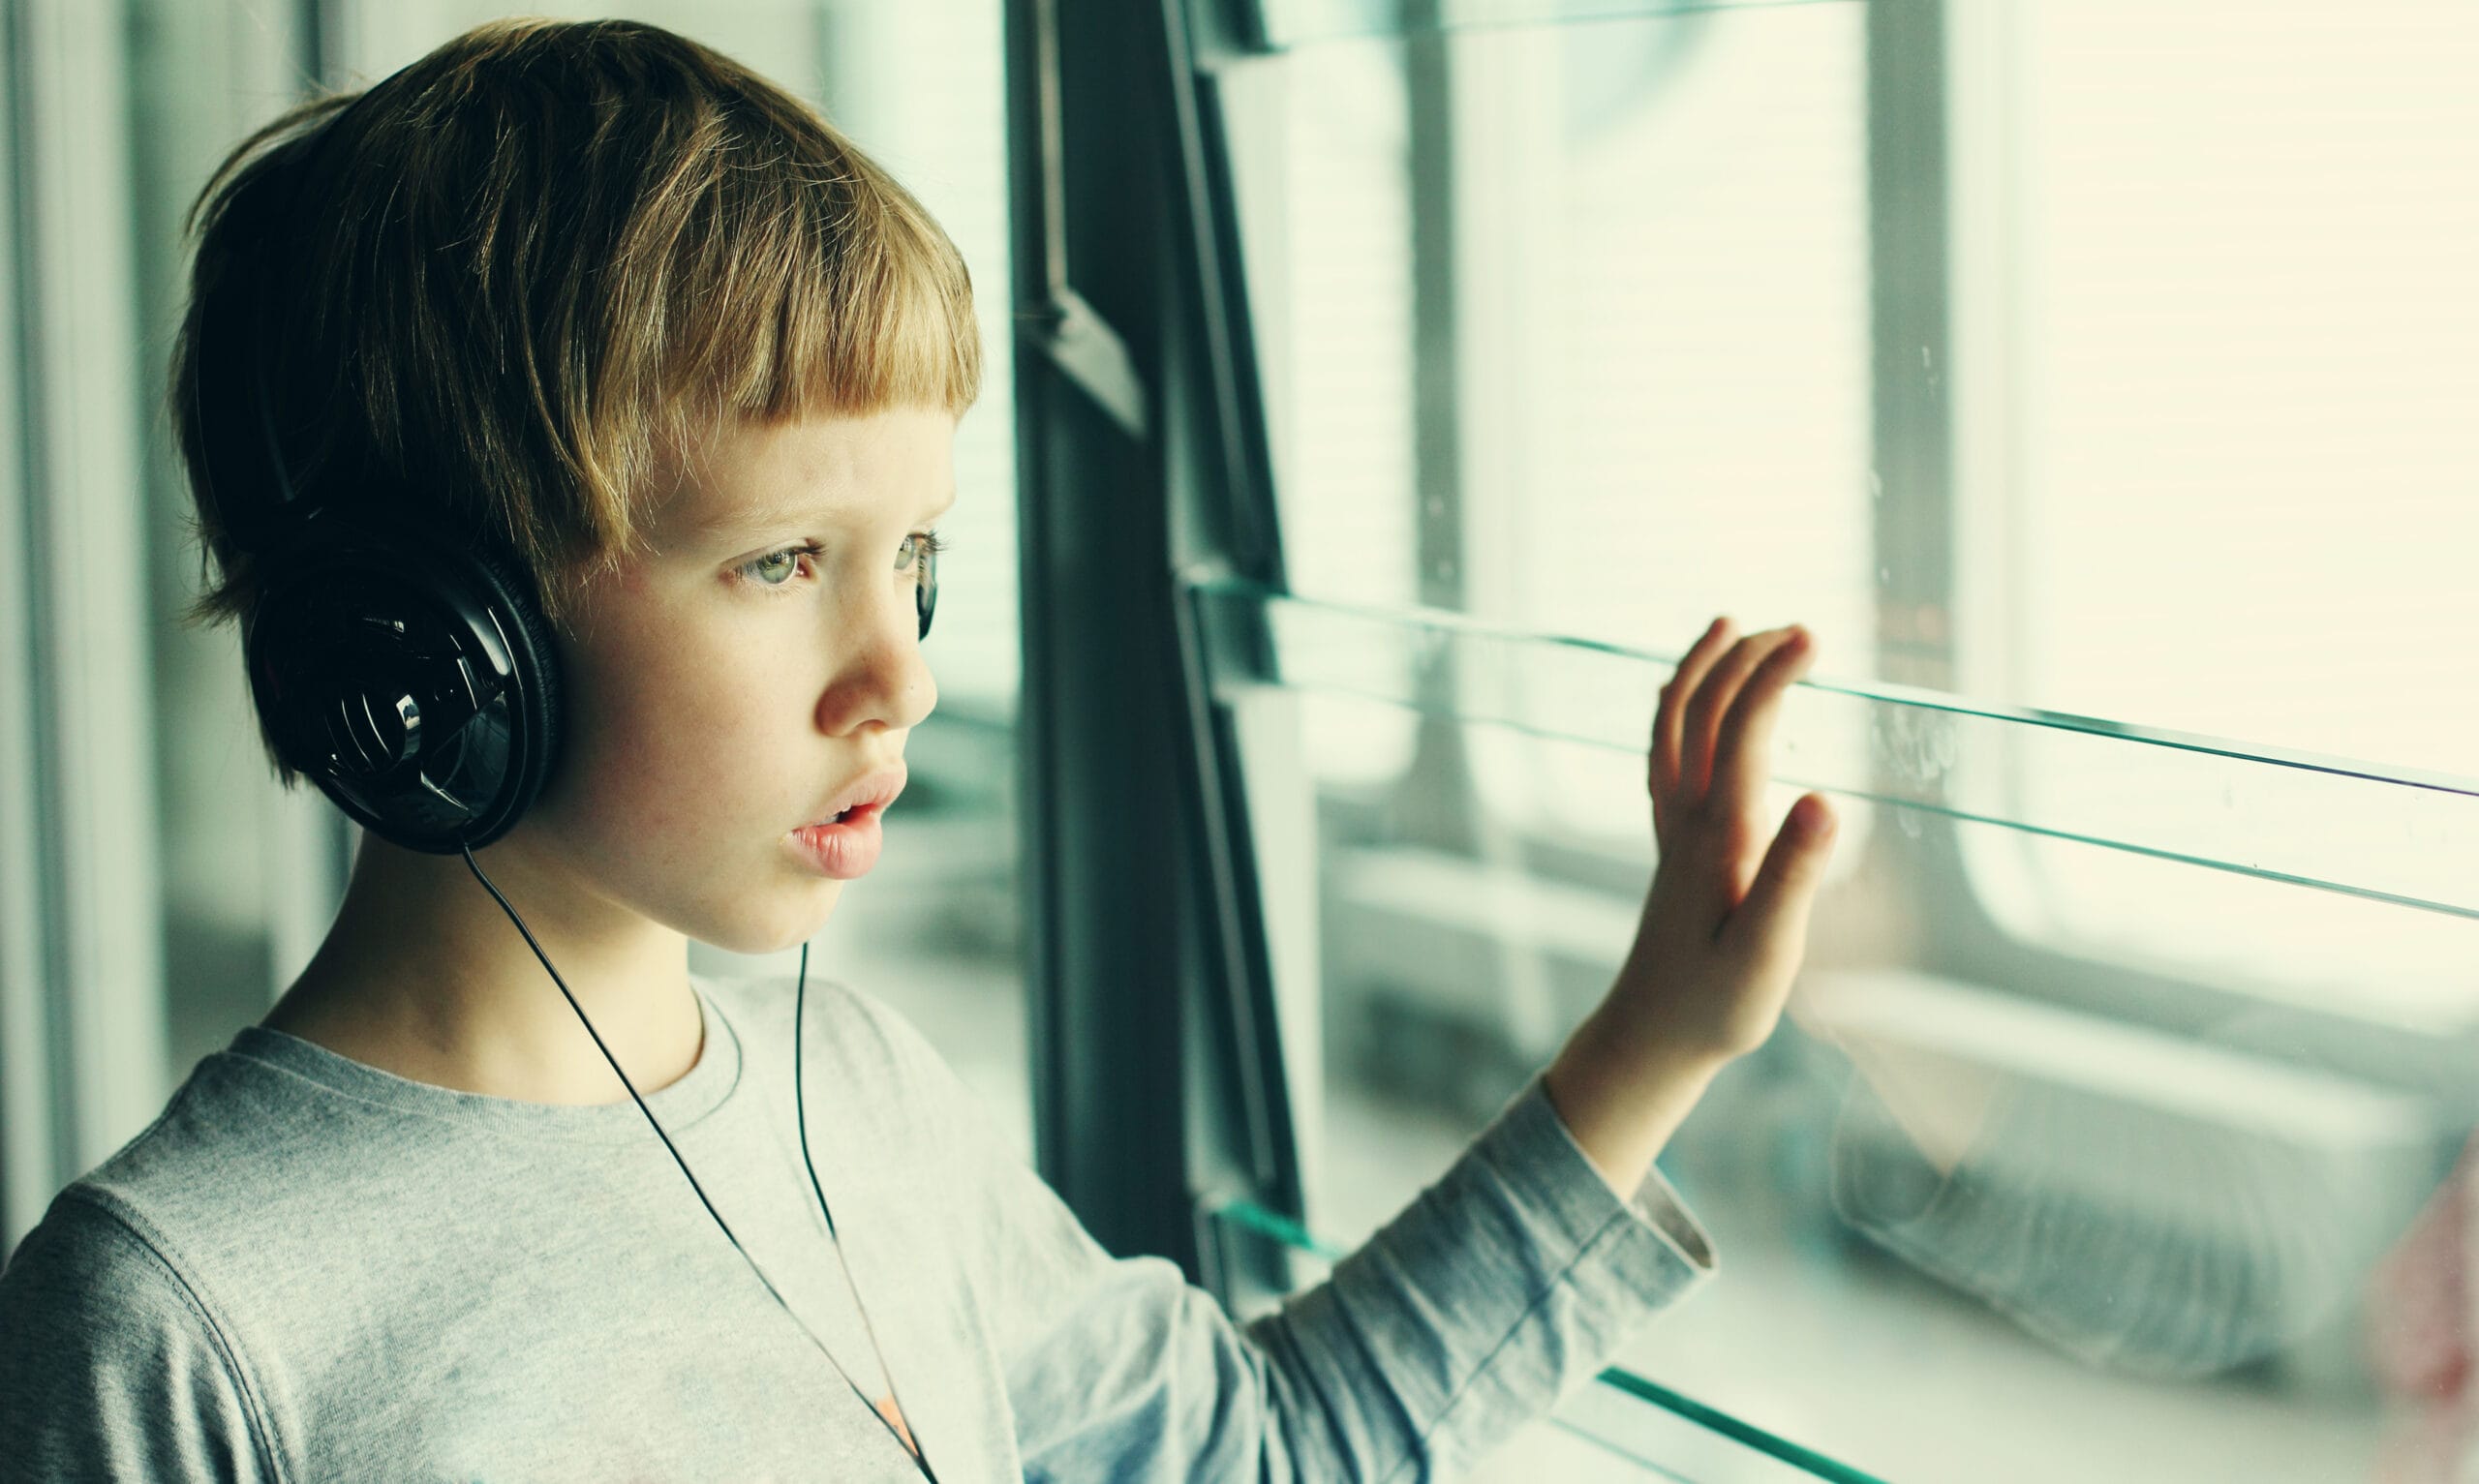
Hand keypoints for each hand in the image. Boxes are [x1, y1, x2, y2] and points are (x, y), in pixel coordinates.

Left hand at [1544, 617, 1839, 1193]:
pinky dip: (1676, 712)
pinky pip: (1664, 756)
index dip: (1772, 676)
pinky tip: (1689, 703)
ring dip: (1700, 670)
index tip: (1813, 638)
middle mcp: (1685, 820)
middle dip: (1745, 659)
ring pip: (1672, 726)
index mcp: (1717, 835)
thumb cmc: (1715, 1004)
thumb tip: (1823, 799)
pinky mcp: (1670, 847)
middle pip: (1704, 712)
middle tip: (1799, 629)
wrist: (1651, 1037)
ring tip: (1728, 626)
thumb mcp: (1768, 950)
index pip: (1742, 731)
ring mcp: (1671, 830)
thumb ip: (1794, 875)